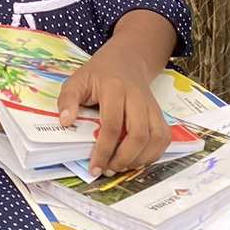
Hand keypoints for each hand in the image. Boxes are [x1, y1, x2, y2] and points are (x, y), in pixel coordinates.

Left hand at [56, 54, 171, 174]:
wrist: (126, 60)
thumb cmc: (98, 74)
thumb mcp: (77, 80)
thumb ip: (68, 100)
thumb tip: (65, 122)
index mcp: (114, 88)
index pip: (112, 125)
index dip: (104, 150)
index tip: (94, 167)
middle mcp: (137, 97)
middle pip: (138, 135)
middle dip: (124, 159)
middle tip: (108, 170)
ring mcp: (151, 105)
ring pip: (155, 138)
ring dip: (140, 159)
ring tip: (121, 167)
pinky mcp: (159, 113)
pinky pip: (163, 137)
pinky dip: (153, 154)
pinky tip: (137, 159)